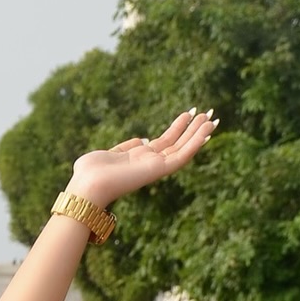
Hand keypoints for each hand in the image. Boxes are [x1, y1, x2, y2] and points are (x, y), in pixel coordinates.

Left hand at [69, 109, 216, 208]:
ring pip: (183, 148)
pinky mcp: (159, 170)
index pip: (163, 142)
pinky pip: (182, 156)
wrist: (87, 187)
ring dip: (198, 133)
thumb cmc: (89, 173)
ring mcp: (155, 166)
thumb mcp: (108, 153)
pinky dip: (195, 143)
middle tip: (208, 113)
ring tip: (212, 118)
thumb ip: (125, 146)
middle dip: (192, 128)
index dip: (177, 128)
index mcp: (138, 158)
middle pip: (176, 143)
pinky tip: (207, 130)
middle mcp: (149, 162)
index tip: (188, 115)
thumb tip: (141, 139)